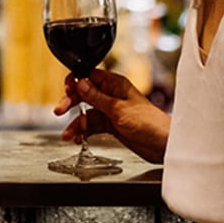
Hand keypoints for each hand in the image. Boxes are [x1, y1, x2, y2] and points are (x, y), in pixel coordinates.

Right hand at [55, 68, 170, 163]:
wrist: (163, 145)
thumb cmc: (150, 123)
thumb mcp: (119, 109)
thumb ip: (97, 97)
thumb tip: (80, 82)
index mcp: (115, 85)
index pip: (89, 77)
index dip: (76, 82)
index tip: (66, 90)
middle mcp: (112, 96)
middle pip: (84, 95)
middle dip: (71, 103)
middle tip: (59, 110)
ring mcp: (111, 111)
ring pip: (86, 114)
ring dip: (75, 123)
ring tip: (68, 134)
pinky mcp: (112, 126)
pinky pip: (93, 127)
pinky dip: (83, 132)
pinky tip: (77, 138)